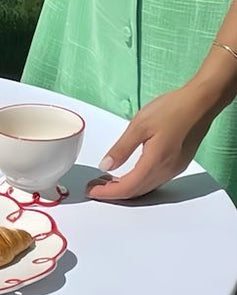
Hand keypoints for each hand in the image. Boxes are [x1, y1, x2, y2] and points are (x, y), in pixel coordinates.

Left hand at [86, 80, 219, 200]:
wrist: (202, 102)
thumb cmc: (173, 109)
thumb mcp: (139, 125)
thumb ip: (121, 149)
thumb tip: (105, 166)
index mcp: (155, 162)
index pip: (127, 187)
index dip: (107, 192)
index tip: (92, 190)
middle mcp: (166, 171)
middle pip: (136, 192)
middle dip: (113, 193)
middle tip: (95, 187)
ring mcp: (174, 169)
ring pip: (145, 188)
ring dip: (126, 188)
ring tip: (107, 181)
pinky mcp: (178, 164)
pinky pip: (154, 181)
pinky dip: (138, 182)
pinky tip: (129, 175)